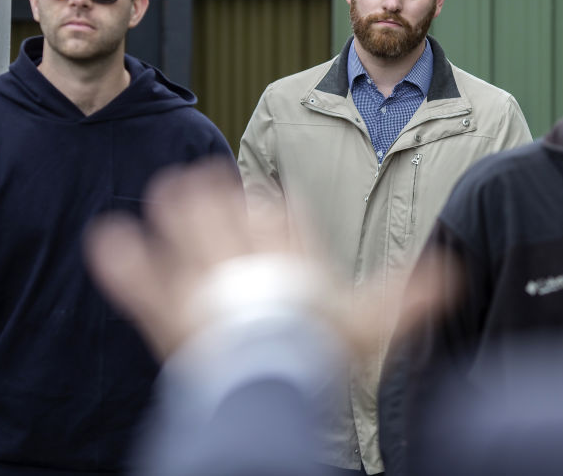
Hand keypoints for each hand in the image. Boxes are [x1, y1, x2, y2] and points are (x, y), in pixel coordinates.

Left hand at [84, 160, 451, 360]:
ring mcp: (200, 274)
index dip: (274, 205)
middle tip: (207, 184)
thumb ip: (411, 293)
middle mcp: (242, 252)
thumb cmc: (322, 349)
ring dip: (174, 207)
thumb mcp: (372, 320)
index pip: (281, 212)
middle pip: (225, 206)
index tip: (270, 198)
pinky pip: (136, 274)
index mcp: (289, 251)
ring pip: (182, 224)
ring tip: (168, 192)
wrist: (271, 379)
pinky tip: (108, 237)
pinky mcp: (165, 302)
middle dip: (216, 194)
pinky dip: (120, 257)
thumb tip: (454, 271)